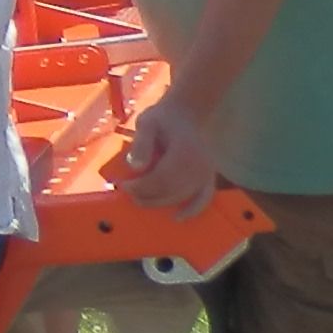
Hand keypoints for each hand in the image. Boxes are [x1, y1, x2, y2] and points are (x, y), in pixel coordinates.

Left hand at [120, 83, 220, 210]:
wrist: (186, 114)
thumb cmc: (163, 118)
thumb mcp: (147, 123)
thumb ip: (141, 144)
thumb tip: (136, 167)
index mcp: (185, 152)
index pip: (161, 178)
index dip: (141, 187)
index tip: (123, 186)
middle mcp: (200, 166)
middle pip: (172, 191)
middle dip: (147, 196)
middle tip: (127, 193)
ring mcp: (207, 173)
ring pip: (183, 197)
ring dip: (160, 203)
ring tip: (140, 200)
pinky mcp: (208, 177)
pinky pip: (204, 198)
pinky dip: (192, 210)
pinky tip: (177, 218)